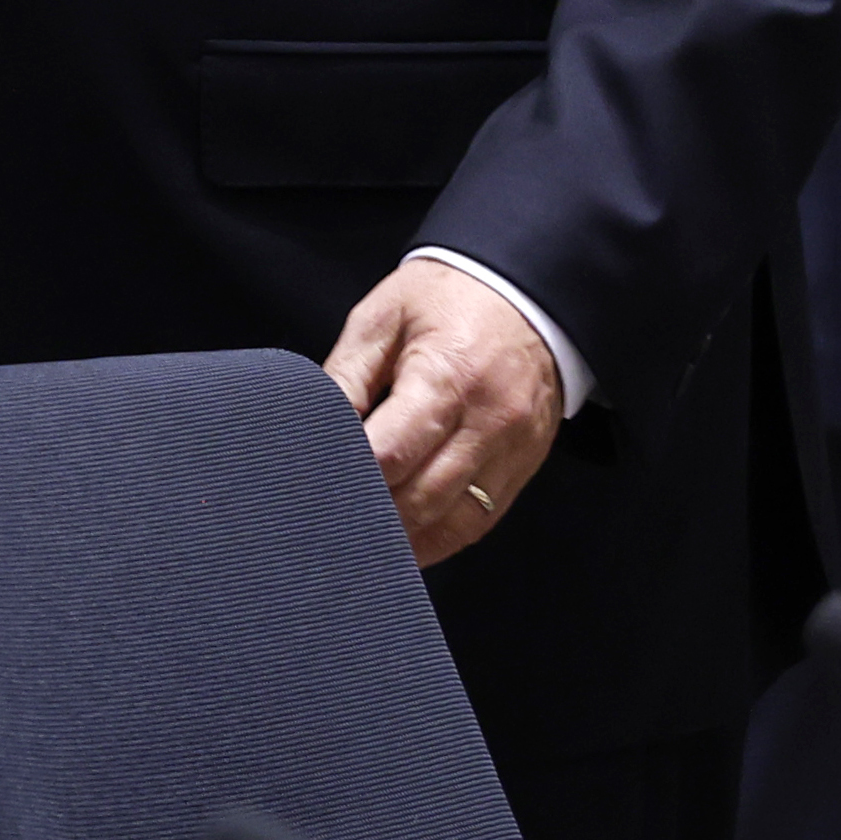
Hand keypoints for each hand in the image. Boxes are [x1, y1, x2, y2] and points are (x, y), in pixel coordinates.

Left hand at [320, 256, 564, 566]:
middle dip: (372, 517)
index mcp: (448, 378)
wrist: (527, 294)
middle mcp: (489, 422)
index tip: (313, 486)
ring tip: (358, 545)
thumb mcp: (381, 319)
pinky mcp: (525, 466)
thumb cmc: (447, 300)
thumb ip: (345, 378)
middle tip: (325, 525)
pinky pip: (480, 520)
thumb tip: (314, 428)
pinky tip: (405, 544)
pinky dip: (440, 539)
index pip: (392, 452)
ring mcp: (514, 450)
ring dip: (406, 539)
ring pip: (454, 520)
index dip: (349, 476)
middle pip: (423, 496)